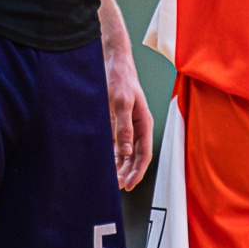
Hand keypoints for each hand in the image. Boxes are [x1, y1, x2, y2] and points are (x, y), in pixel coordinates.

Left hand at [104, 41, 153, 189]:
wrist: (112, 61)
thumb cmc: (120, 78)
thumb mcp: (121, 101)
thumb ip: (123, 126)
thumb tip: (126, 151)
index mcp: (144, 122)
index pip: (144, 154)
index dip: (137, 172)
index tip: (127, 185)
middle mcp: (137, 127)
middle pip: (136, 157)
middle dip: (127, 173)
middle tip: (116, 186)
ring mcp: (126, 126)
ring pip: (126, 153)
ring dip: (119, 167)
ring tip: (110, 179)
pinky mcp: (116, 123)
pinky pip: (116, 144)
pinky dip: (111, 156)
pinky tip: (104, 163)